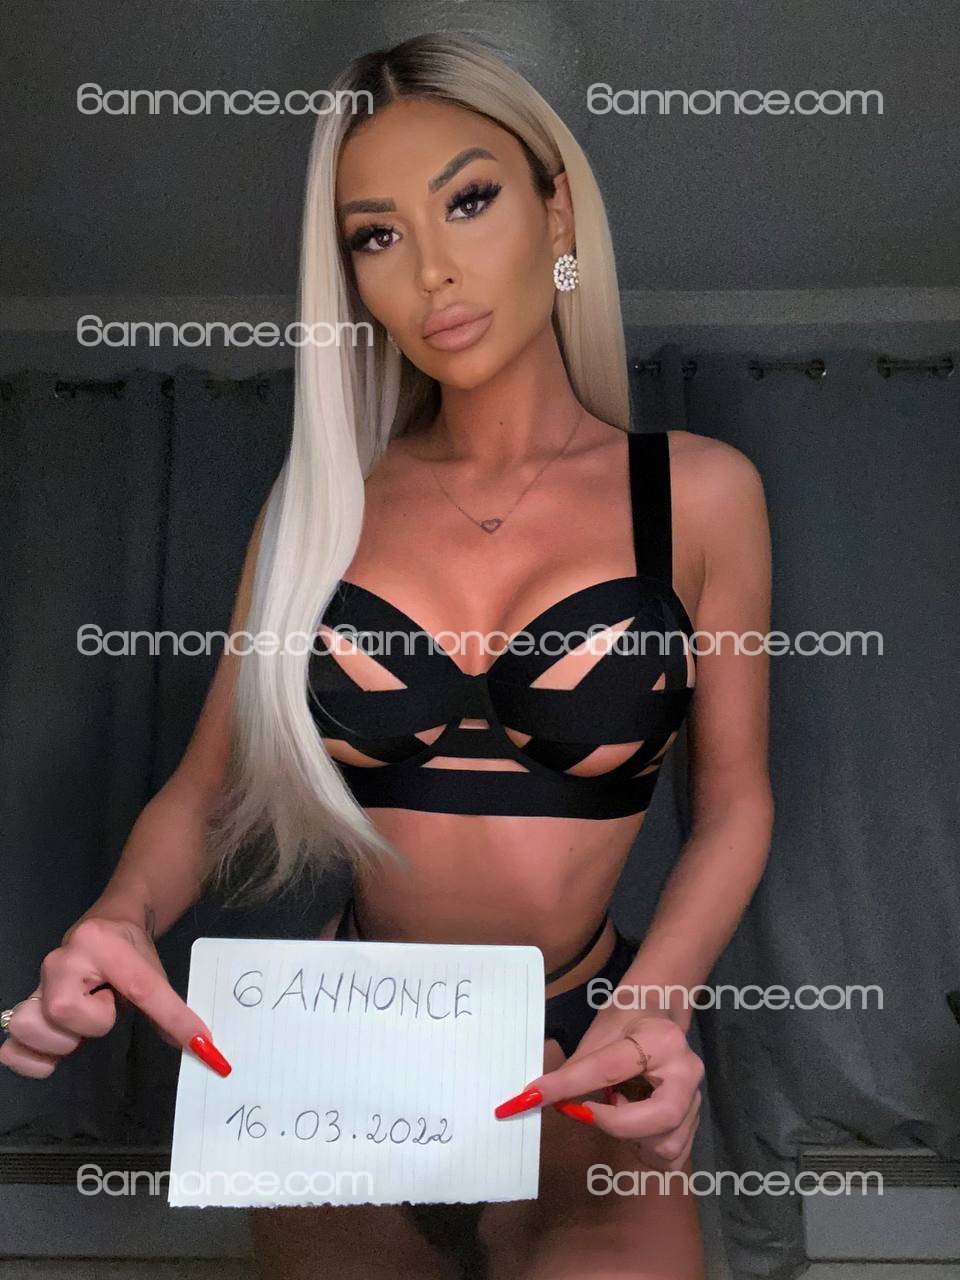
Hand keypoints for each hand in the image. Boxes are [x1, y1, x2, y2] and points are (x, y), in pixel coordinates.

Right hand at [0, 917, 230, 1079]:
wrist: (106, 924)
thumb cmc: (129, 948)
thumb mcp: (153, 971)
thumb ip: (170, 1010)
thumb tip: (198, 1047)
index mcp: (99, 944)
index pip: (141, 988)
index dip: (173, 1019)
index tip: (200, 1042)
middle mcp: (60, 959)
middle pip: (65, 1011)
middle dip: (94, 1022)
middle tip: (106, 1007)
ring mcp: (36, 983)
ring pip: (33, 1026)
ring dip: (64, 1039)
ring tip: (82, 1024)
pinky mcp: (25, 1007)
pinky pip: (13, 1048)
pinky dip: (34, 1059)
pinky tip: (56, 1052)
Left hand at [494, 1009, 703, 1170]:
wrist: (661, 1011)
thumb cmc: (628, 1018)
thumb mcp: (601, 1032)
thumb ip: (578, 1068)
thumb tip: (540, 1098)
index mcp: (662, 1040)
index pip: (609, 1069)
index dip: (568, 1085)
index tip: (533, 1096)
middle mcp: (687, 1071)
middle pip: (660, 1117)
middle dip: (616, 1124)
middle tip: (589, 1110)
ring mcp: (695, 1098)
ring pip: (666, 1143)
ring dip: (631, 1136)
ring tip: (618, 1107)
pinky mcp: (694, 1120)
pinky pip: (672, 1156)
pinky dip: (646, 1150)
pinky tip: (634, 1126)